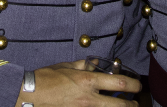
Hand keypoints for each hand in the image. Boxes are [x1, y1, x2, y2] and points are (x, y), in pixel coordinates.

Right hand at [16, 60, 140, 106]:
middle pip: (120, 106)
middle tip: (135, 103)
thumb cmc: (46, 79)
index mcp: (88, 81)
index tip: (137, 86)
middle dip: (132, 105)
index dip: (133, 85)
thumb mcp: (67, 66)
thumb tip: (94, 64)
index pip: (119, 83)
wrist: (30, 94)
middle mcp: (89, 98)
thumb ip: (83, 65)